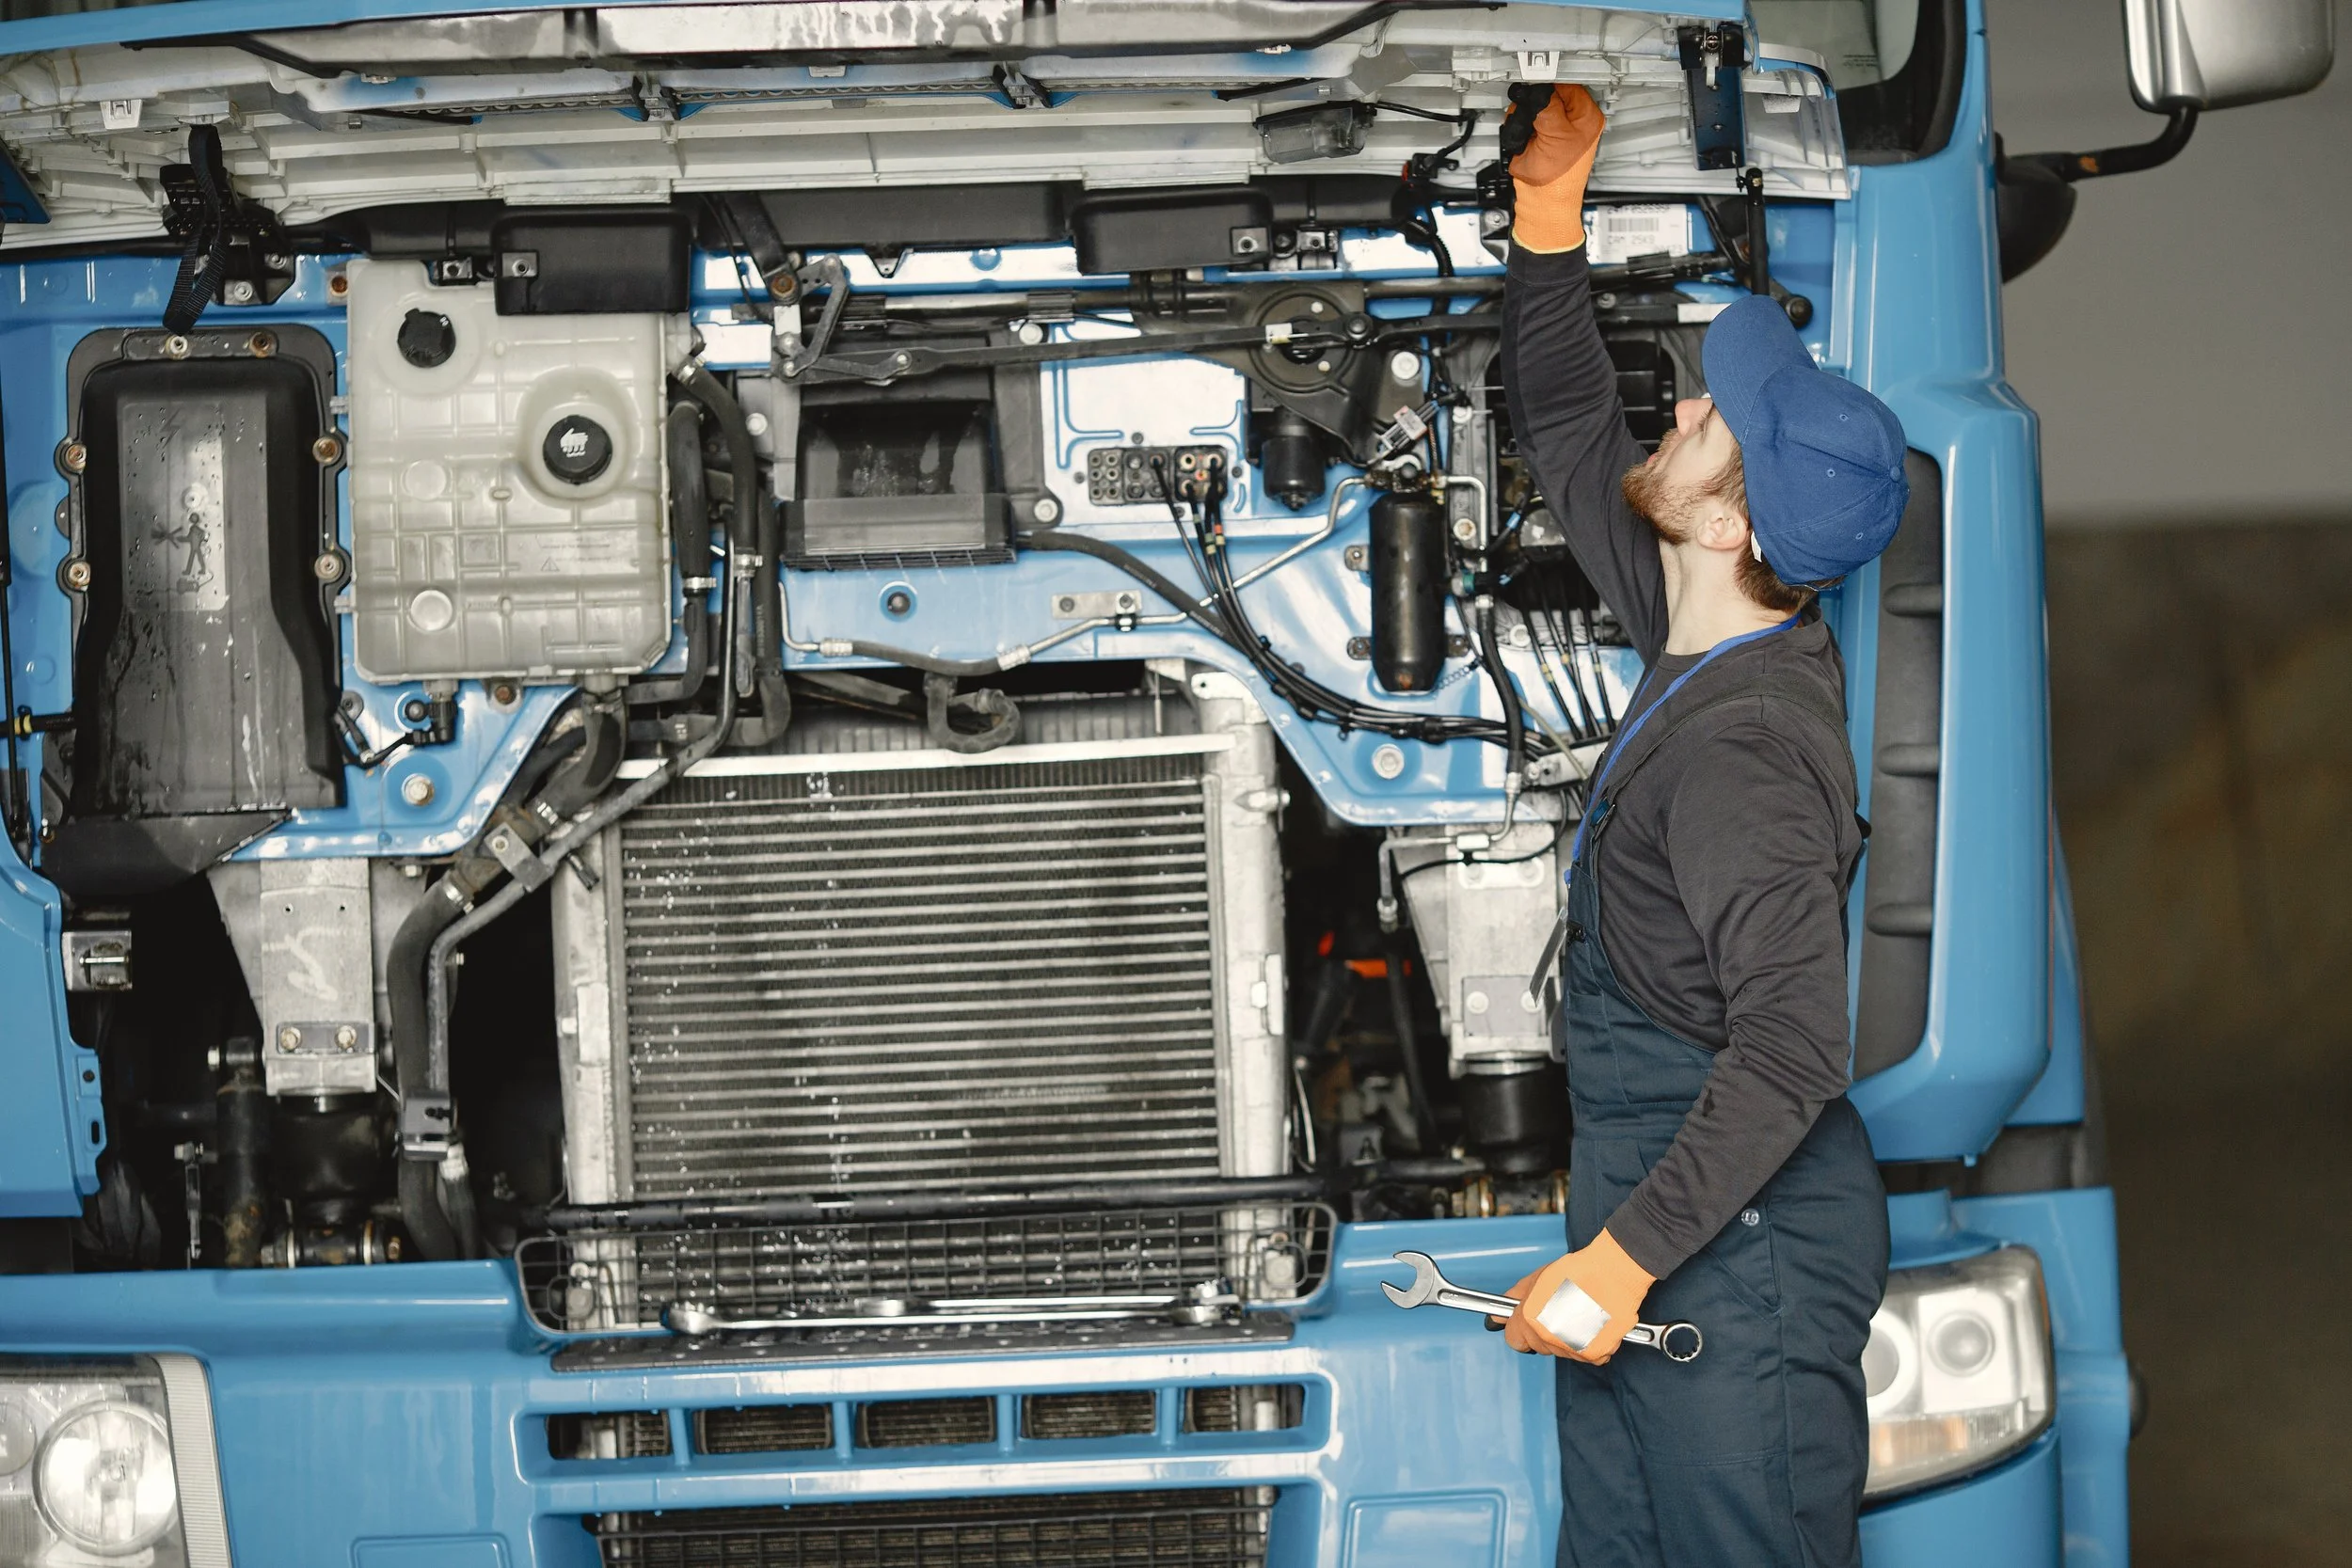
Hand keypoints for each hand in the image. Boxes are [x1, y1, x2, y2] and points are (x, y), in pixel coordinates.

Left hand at [1493, 1228, 1655, 1362]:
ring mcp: (1571, 1348)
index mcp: (1529, 1319)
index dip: (1521, 1331)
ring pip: (1563, 1352)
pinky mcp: (1595, 1354)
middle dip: (1546, 1333)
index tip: (1529, 1324)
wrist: (1612, 1273)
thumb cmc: (1576, 1271)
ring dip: (1569, 1339)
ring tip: (1580, 1314)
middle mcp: (1548, 1337)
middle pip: (1539, 1346)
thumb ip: (1515, 1299)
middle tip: (1561, 1312)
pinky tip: (1594, 1324)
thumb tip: (1496, 1317)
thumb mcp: (1536, 1279)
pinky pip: (1587, 1356)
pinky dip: (1591, 1345)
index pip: (1514, 1340)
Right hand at [1509, 84, 1606, 254]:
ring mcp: (1555, 128)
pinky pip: (1524, 121)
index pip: (1567, 83)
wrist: (1541, 203)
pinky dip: (1518, 126)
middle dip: (1534, 104)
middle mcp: (1573, 120)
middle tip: (1532, 117)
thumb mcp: (1555, 135)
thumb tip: (1537, 90)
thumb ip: (1547, 107)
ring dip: (1524, 117)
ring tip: (1528, 134)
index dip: (1549, 84)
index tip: (1534, 83)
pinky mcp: (1539, 137)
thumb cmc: (1557, 179)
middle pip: (1548, 93)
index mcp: (1587, 116)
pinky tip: (1523, 139)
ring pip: (1533, 107)